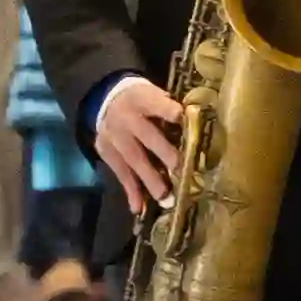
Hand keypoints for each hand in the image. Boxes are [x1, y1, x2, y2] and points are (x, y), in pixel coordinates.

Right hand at [94, 73, 183, 211]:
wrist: (104, 98)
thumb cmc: (141, 98)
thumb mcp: (153, 92)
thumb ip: (169, 108)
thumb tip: (196, 124)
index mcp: (142, 98)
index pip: (156, 103)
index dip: (169, 111)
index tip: (183, 118)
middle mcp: (127, 118)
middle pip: (147, 136)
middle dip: (164, 153)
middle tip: (180, 169)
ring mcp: (115, 137)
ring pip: (134, 159)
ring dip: (150, 179)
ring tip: (166, 198)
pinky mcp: (107, 152)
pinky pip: (120, 173)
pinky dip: (130, 191)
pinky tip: (138, 208)